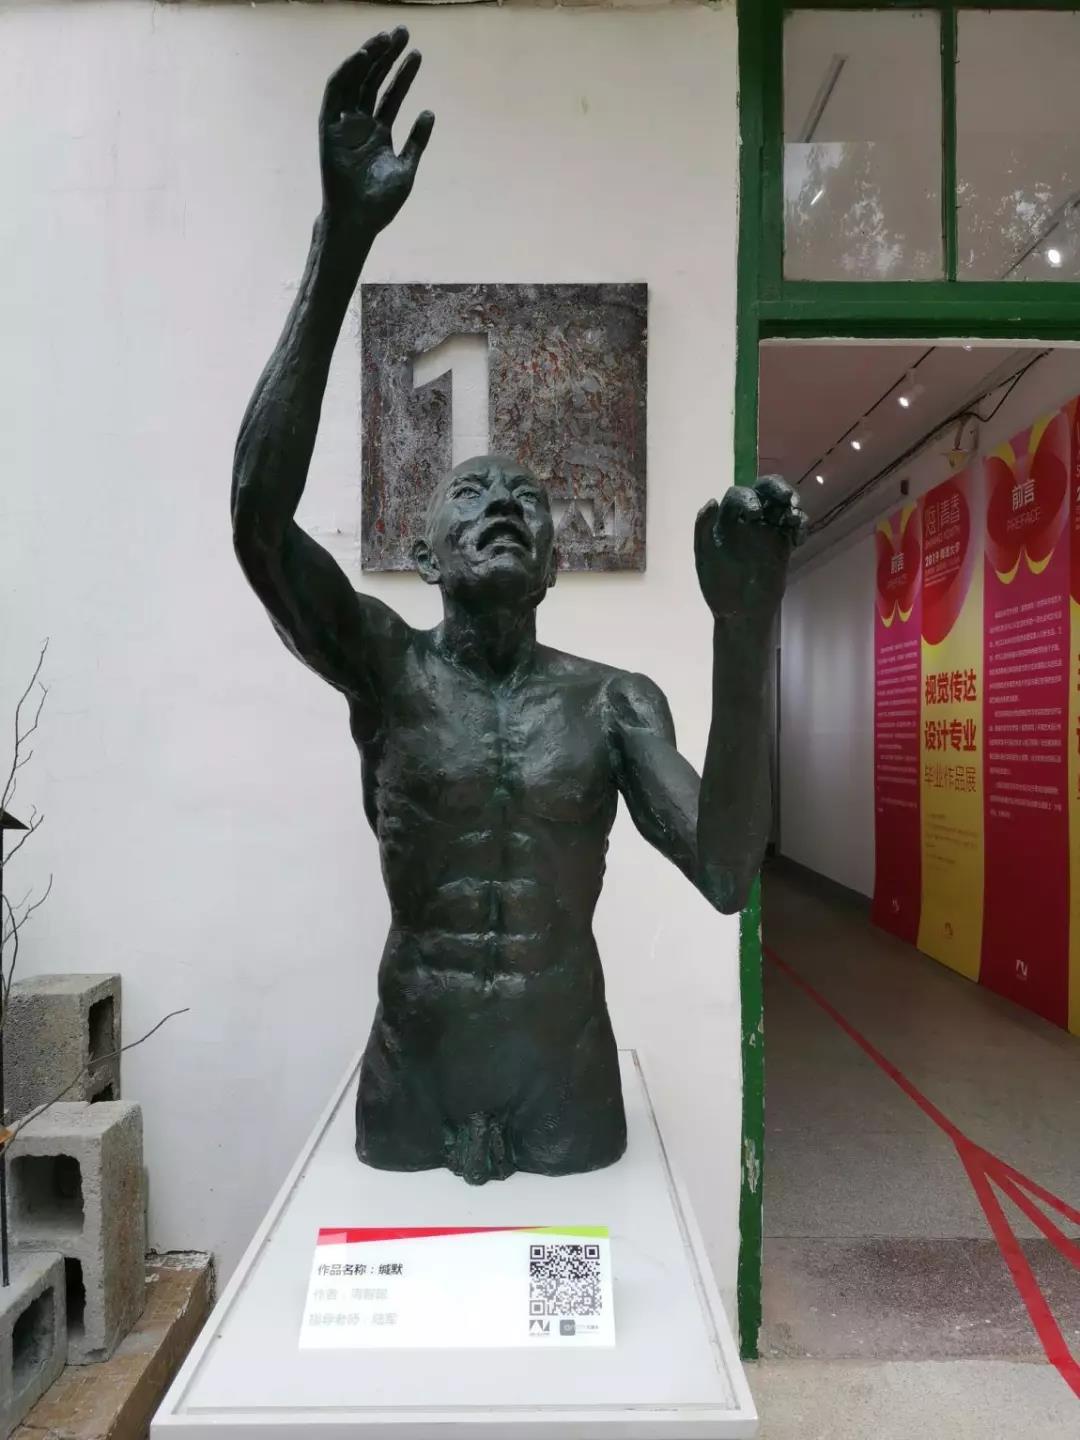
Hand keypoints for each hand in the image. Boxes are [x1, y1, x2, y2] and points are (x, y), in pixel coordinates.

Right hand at [319, 28, 434, 233]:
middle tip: (403, 32)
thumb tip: (429, 112)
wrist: (359, 221)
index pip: (391, 95)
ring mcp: (344, 125)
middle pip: (374, 81)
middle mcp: (360, 125)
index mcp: (379, 133)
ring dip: (369, 58)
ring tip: (386, 38)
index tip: (417, 53)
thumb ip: (417, 141)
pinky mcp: (328, 129)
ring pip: (356, 82)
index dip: (403, 74)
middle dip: (387, 56)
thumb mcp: (406, 169)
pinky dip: (347, 73)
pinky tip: (362, 56)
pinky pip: (336, 94)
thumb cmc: (381, 203)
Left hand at [695, 476, 806, 623]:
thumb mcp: (704, 558)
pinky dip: (800, 525)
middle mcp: (748, 520)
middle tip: (788, 499)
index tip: (755, 514)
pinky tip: (798, 539)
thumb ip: (703, 529)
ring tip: (794, 519)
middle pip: (765, 490)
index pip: (738, 495)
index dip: (748, 498)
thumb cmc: (718, 587)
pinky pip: (794, 526)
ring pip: (783, 505)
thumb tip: (712, 501)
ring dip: (792, 505)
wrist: (742, 613)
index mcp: (726, 520)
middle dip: (778, 488)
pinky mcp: (783, 543)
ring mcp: (767, 530)